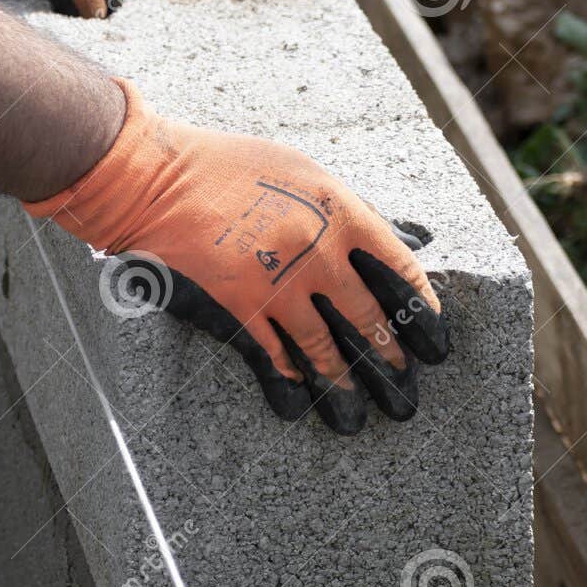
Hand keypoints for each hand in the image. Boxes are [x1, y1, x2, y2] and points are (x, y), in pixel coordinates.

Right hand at [26, 81, 448, 433]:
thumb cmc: (224, 169)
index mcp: (340, 211)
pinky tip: (300, 408)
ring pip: (323, 348)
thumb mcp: (301, 172)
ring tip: (360, 417)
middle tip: (406, 392)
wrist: (151, 180)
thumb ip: (355, 210)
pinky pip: (272, 358)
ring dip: (345, 387)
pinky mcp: (236, 309)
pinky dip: (289, 385)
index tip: (436, 343)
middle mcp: (317, 251)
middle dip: (391, 362)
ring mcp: (276, 284)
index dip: (424, 312)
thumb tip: (417, 237)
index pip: (401, 270)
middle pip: (368, 318)